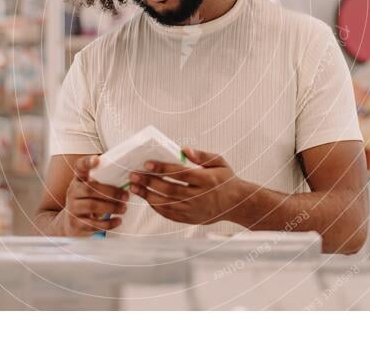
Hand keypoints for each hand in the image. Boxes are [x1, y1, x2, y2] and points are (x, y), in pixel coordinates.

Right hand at [61, 155, 128, 235]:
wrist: (72, 223)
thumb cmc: (88, 201)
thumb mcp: (92, 188)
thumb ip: (104, 181)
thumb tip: (130, 175)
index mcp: (79, 179)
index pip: (80, 167)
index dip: (87, 162)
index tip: (97, 159)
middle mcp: (73, 191)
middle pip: (90, 188)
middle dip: (111, 192)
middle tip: (126, 196)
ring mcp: (72, 208)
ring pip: (92, 206)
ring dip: (112, 207)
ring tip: (124, 208)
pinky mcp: (76, 223)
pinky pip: (93, 224)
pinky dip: (108, 223)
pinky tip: (118, 221)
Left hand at [128, 148, 248, 224]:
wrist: (236, 204)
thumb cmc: (226, 180)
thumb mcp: (219, 163)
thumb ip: (202, 155)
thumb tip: (184, 149)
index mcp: (207, 180)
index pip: (180, 174)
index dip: (162, 169)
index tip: (147, 164)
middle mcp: (200, 196)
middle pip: (170, 189)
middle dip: (149, 182)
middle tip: (133, 175)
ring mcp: (194, 210)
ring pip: (167, 204)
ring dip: (148, 195)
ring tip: (135, 187)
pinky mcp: (191, 219)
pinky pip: (170, 214)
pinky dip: (156, 207)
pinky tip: (147, 198)